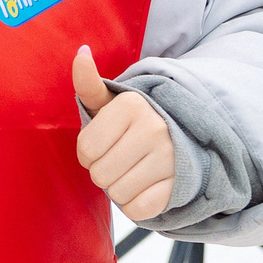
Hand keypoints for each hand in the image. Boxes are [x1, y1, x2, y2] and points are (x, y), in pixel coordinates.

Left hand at [73, 46, 175, 218]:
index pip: (86, 150)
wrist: (181, 141)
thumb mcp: (110, 102)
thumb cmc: (131, 124)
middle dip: (103, 172)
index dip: (88, 154)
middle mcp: (154, 128)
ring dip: (119, 188)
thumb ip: (89, 82)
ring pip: (118, 193)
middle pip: (100, 174)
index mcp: (132, 106)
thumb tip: (81, 53)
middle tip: (120, 159)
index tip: (104, 144)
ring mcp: (170, 158)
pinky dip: (136, 205)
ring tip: (134, 170)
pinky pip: (138, 210)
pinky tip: (145, 187)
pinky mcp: (178, 185)